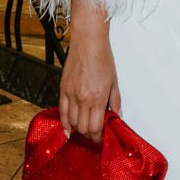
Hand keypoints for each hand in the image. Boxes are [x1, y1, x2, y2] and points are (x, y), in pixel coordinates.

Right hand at [59, 9, 119, 144]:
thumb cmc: (102, 57)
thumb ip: (115, 101)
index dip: (99, 137)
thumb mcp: (114, 80)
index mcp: (98, 97)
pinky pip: (62, 111)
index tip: (102, 138)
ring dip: (78, 130)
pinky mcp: (63, 89)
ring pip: (72, 122)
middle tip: (95, 136)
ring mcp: (71, 94)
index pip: (96, 127)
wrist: (88, 41)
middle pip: (83, 128)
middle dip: (89, 136)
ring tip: (84, 132)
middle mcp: (83, 98)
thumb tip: (117, 116)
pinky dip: (64, 123)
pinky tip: (67, 130)